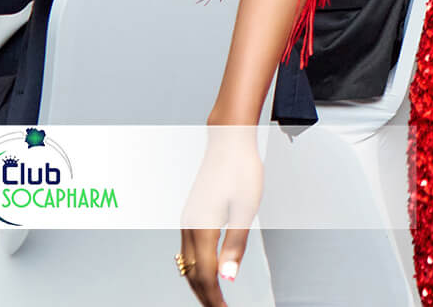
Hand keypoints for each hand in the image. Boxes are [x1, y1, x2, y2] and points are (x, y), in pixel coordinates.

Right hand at [179, 127, 262, 304]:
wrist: (228, 141)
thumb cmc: (242, 170)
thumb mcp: (245, 210)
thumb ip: (235, 246)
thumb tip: (227, 278)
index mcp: (202, 228)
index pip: (205, 274)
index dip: (213, 297)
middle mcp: (188, 226)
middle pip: (192, 272)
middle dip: (204, 295)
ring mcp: (187, 220)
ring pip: (187, 262)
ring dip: (198, 283)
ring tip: (212, 297)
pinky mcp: (190, 214)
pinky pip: (187, 249)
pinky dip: (195, 267)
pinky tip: (204, 270)